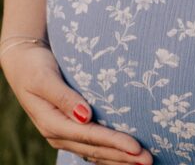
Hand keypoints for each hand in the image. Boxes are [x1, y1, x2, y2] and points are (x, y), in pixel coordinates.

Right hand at [1, 43, 151, 163]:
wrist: (23, 63)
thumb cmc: (35, 66)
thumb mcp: (45, 78)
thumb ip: (64, 97)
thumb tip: (85, 116)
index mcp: (52, 123)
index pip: (89, 136)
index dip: (114, 143)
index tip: (136, 147)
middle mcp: (58, 134)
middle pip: (95, 150)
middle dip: (122, 157)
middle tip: (149, 161)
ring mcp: (64, 134)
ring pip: (95, 152)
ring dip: (119, 159)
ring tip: (144, 162)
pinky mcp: (70, 129)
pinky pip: (92, 147)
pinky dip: (109, 152)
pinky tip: (124, 156)